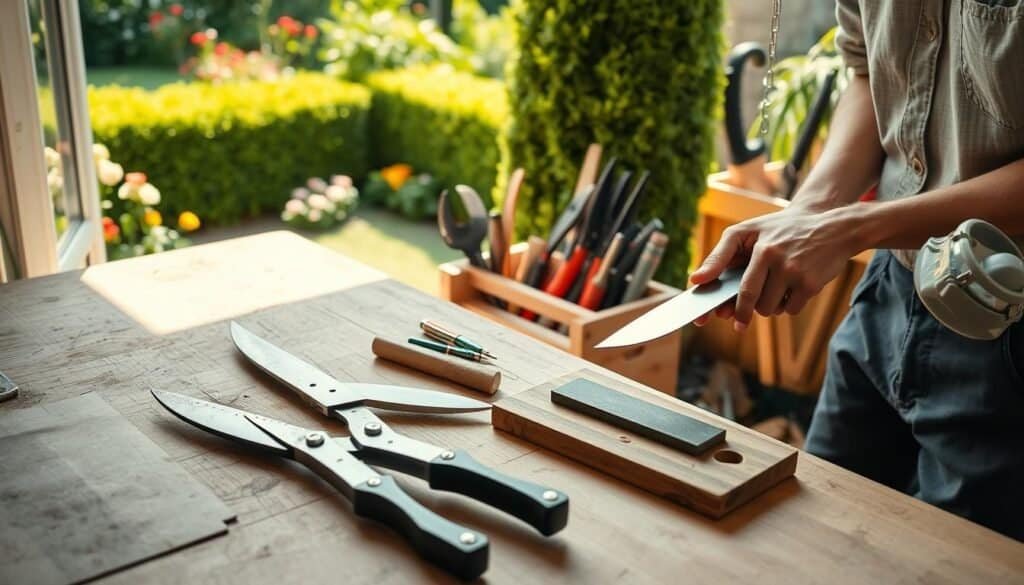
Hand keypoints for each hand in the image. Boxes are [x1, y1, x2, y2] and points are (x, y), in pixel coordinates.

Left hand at [690, 204, 866, 330]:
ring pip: (769, 309)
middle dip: (742, 314)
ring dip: (767, 307)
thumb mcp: (749, 231)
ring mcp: (795, 272)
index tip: (704, 320)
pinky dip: (787, 305)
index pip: (735, 279)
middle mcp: (776, 257)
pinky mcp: (811, 285)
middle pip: (752, 301)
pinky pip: (790, 310)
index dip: (722, 302)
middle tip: (739, 322)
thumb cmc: (781, 231)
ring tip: (773, 289)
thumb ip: (720, 255)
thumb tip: (695, 280)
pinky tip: (792, 289)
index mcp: (758, 244)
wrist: (834, 228)